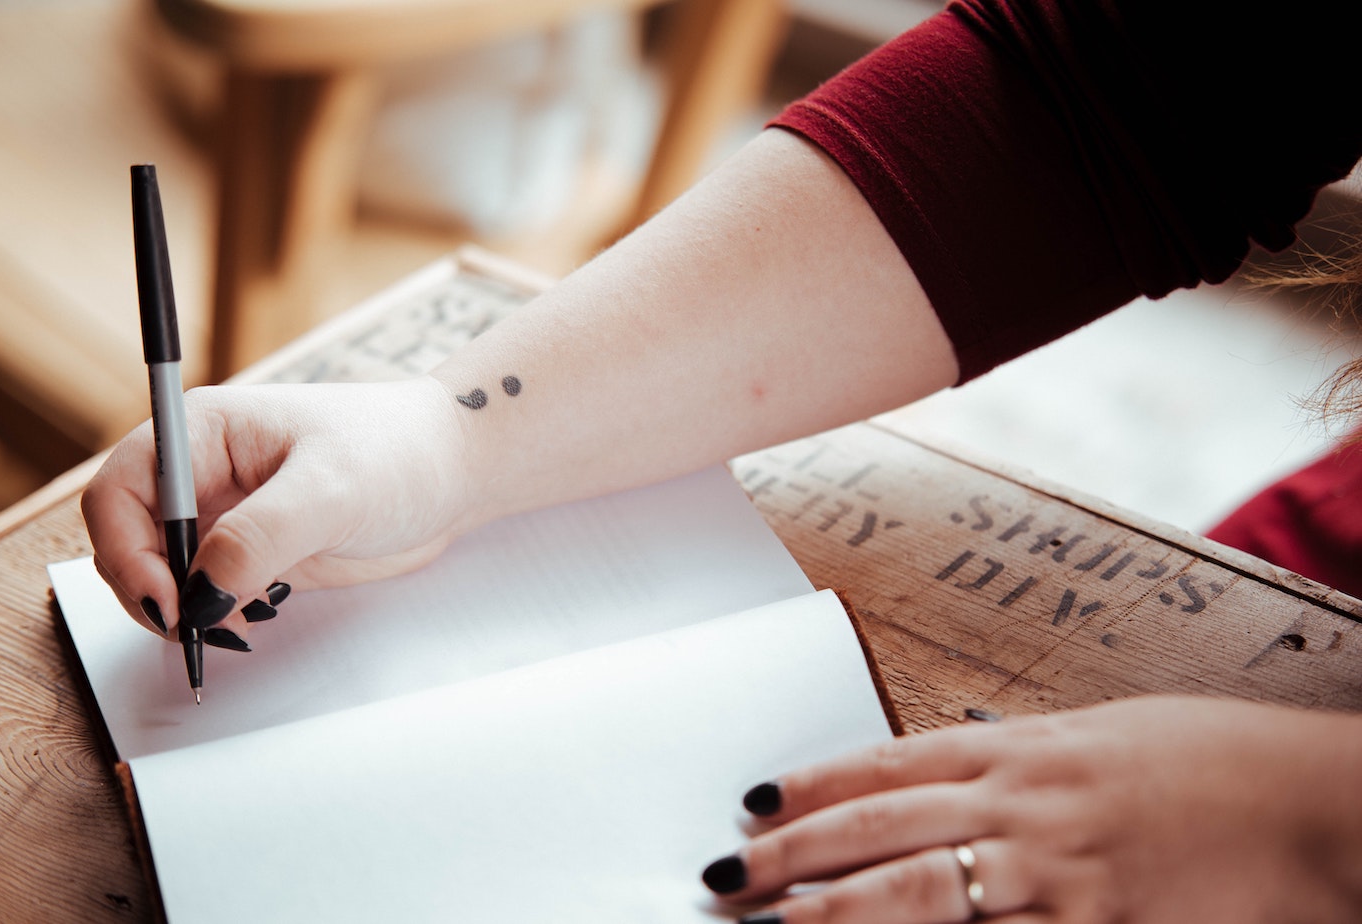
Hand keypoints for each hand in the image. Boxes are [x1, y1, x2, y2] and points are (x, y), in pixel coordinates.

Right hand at [82, 377, 469, 637]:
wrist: (455, 471)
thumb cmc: (401, 452)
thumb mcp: (332, 489)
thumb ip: (261, 536)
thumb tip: (201, 590)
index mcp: (204, 432)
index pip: (120, 490)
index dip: (126, 548)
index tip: (167, 597)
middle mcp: (203, 472)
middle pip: (129, 540)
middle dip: (149, 589)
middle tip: (196, 628)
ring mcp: (226, 515)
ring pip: (162, 575)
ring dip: (180, 610)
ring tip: (230, 627)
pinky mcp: (253, 553)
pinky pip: (204, 594)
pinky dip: (210, 618)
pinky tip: (248, 623)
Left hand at [702, 695, 1361, 922]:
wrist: (1312, 802)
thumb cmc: (1203, 760)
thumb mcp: (1096, 734)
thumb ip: (1010, 756)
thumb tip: (934, 769)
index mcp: (1023, 748)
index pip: (887, 764)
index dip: (812, 785)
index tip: (753, 803)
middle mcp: (1026, 806)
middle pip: (881, 832)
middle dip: (792, 860)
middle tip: (725, 877)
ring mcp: (1060, 876)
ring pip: (920, 897)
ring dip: (833, 917)